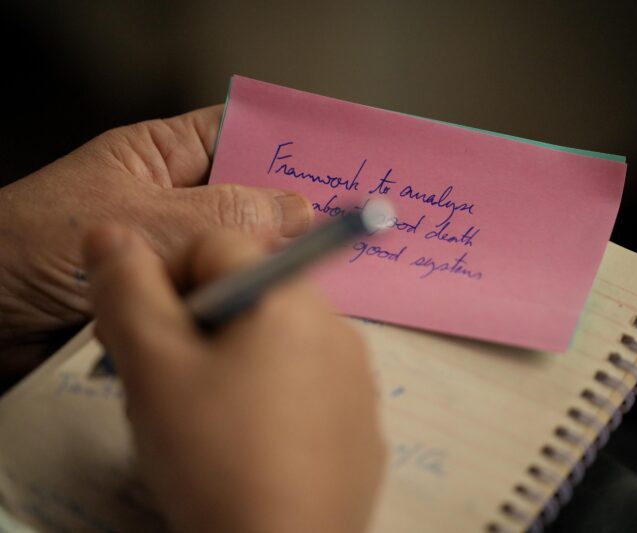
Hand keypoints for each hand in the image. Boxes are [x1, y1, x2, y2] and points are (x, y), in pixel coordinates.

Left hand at [0, 106, 312, 375]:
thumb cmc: (25, 248)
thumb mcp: (144, 218)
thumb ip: (227, 214)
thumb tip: (295, 208)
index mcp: (159, 157)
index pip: (234, 133)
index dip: (282, 144)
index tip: (330, 161)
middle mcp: (169, 202)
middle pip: (245, 199)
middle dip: (282, 217)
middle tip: (330, 232)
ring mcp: (169, 253)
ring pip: (233, 253)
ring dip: (258, 269)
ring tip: (298, 277)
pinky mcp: (167, 301)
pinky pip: (215, 296)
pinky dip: (235, 305)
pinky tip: (261, 310)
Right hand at [85, 225, 384, 532]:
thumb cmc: (216, 456)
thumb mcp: (152, 368)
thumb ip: (128, 290)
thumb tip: (114, 236)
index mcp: (290, 298)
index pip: (216, 247)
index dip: (166, 282)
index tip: (142, 339)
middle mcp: (337, 327)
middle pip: (249, 296)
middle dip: (195, 328)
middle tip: (164, 384)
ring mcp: (358, 378)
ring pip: (276, 344)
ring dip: (230, 366)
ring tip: (202, 424)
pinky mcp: (363, 424)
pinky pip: (306, 389)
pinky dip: (270, 401)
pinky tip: (248, 448)